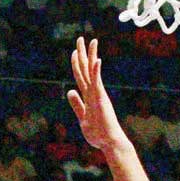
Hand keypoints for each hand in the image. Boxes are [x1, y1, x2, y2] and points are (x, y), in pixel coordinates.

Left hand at [67, 37, 131, 154]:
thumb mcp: (82, 117)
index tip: (75, 50)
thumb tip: (69, 91)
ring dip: (91, 56)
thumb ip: (76, 104)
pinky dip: (97, 72)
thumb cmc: (98, 133)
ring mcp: (97, 94)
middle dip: (83, 53)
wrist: (110, 142)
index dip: (77, 63)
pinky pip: (97, 83)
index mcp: (88, 96)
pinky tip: (97, 60)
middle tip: (81, 38)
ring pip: (92, 72)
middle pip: (86, 69)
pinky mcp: (101, 99)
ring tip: (91, 41)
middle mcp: (93, 92)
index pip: (82, 76)